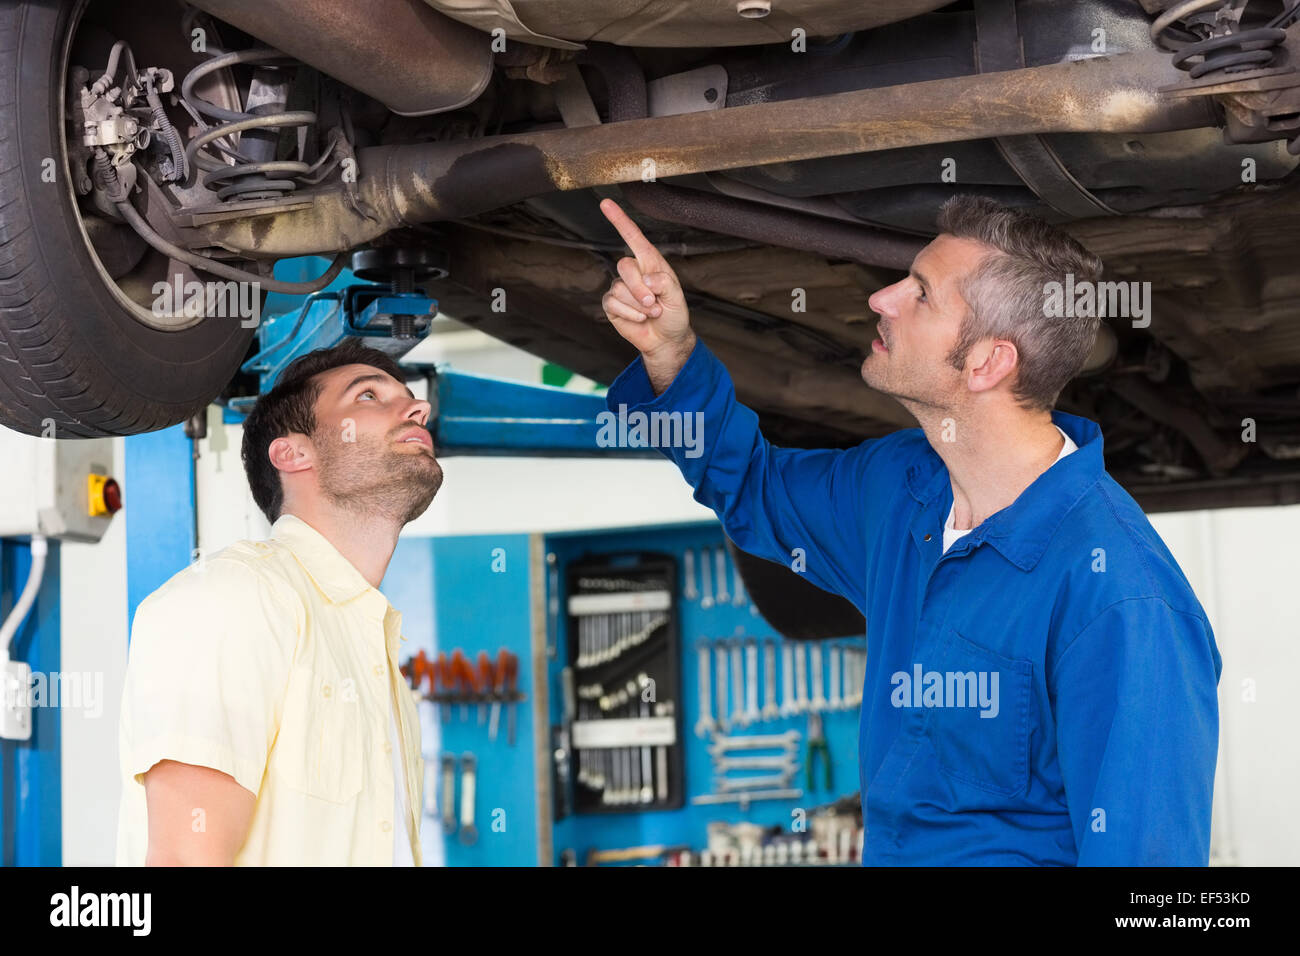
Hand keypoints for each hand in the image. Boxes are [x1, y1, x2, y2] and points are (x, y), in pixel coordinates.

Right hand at [598, 198, 692, 361]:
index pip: (633, 237)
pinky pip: (613, 303)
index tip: (606, 204)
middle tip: (654, 305)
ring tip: (652, 313)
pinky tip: (639, 318)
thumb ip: (665, 284)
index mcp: (651, 262)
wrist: (666, 339)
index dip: (619, 220)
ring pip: (620, 288)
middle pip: (625, 266)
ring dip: (639, 305)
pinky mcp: (611, 304)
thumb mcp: (677, 298)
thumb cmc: (674, 315)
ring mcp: (620, 287)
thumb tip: (646, 278)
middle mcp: (634, 271)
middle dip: (640, 289)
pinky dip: (629, 313)